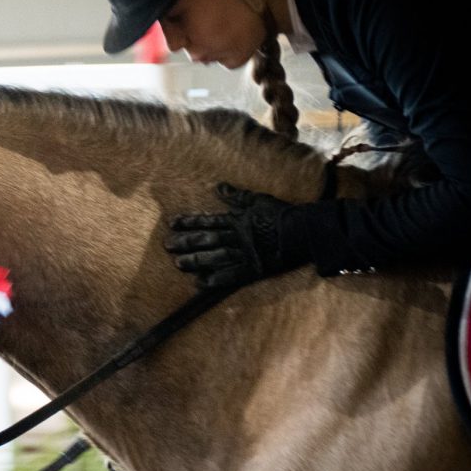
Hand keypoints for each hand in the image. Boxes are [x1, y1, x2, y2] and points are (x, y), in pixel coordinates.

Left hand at [164, 184, 307, 287]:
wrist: (304, 231)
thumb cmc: (281, 213)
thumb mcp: (258, 200)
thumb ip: (237, 196)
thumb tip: (219, 187)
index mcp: (237, 220)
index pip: (208, 221)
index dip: (189, 222)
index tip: (171, 223)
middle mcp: (237, 237)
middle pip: (207, 239)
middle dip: (186, 242)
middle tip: (167, 245)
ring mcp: (244, 253)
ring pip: (215, 257)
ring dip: (196, 260)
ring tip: (178, 263)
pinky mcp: (254, 269)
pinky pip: (232, 275)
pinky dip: (216, 279)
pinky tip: (200, 283)